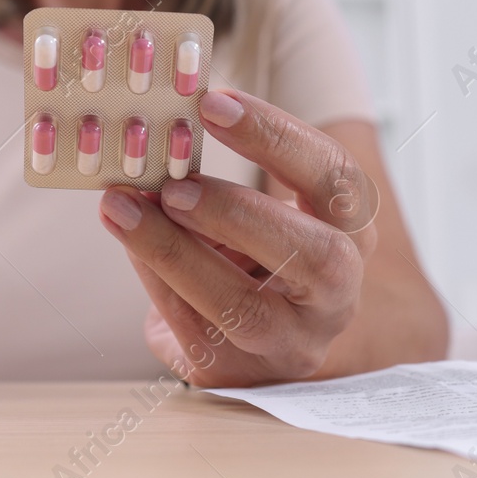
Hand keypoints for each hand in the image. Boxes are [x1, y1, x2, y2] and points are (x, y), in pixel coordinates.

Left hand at [98, 89, 378, 386]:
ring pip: (245, 310)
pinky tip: (126, 235)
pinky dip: (153, 277)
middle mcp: (338, 292)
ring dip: (177, 253)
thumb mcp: (256, 207)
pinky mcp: (236, 375)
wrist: (258, 339)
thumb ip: (219, 178)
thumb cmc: (255, 251)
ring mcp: (292, 344)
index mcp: (352, 230)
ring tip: (124, 207)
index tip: (214, 102)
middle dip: (240, 213)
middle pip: (317, 255)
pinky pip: (191, 328)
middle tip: (176, 183)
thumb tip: (151, 144)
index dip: (276, 136)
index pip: (334, 177)